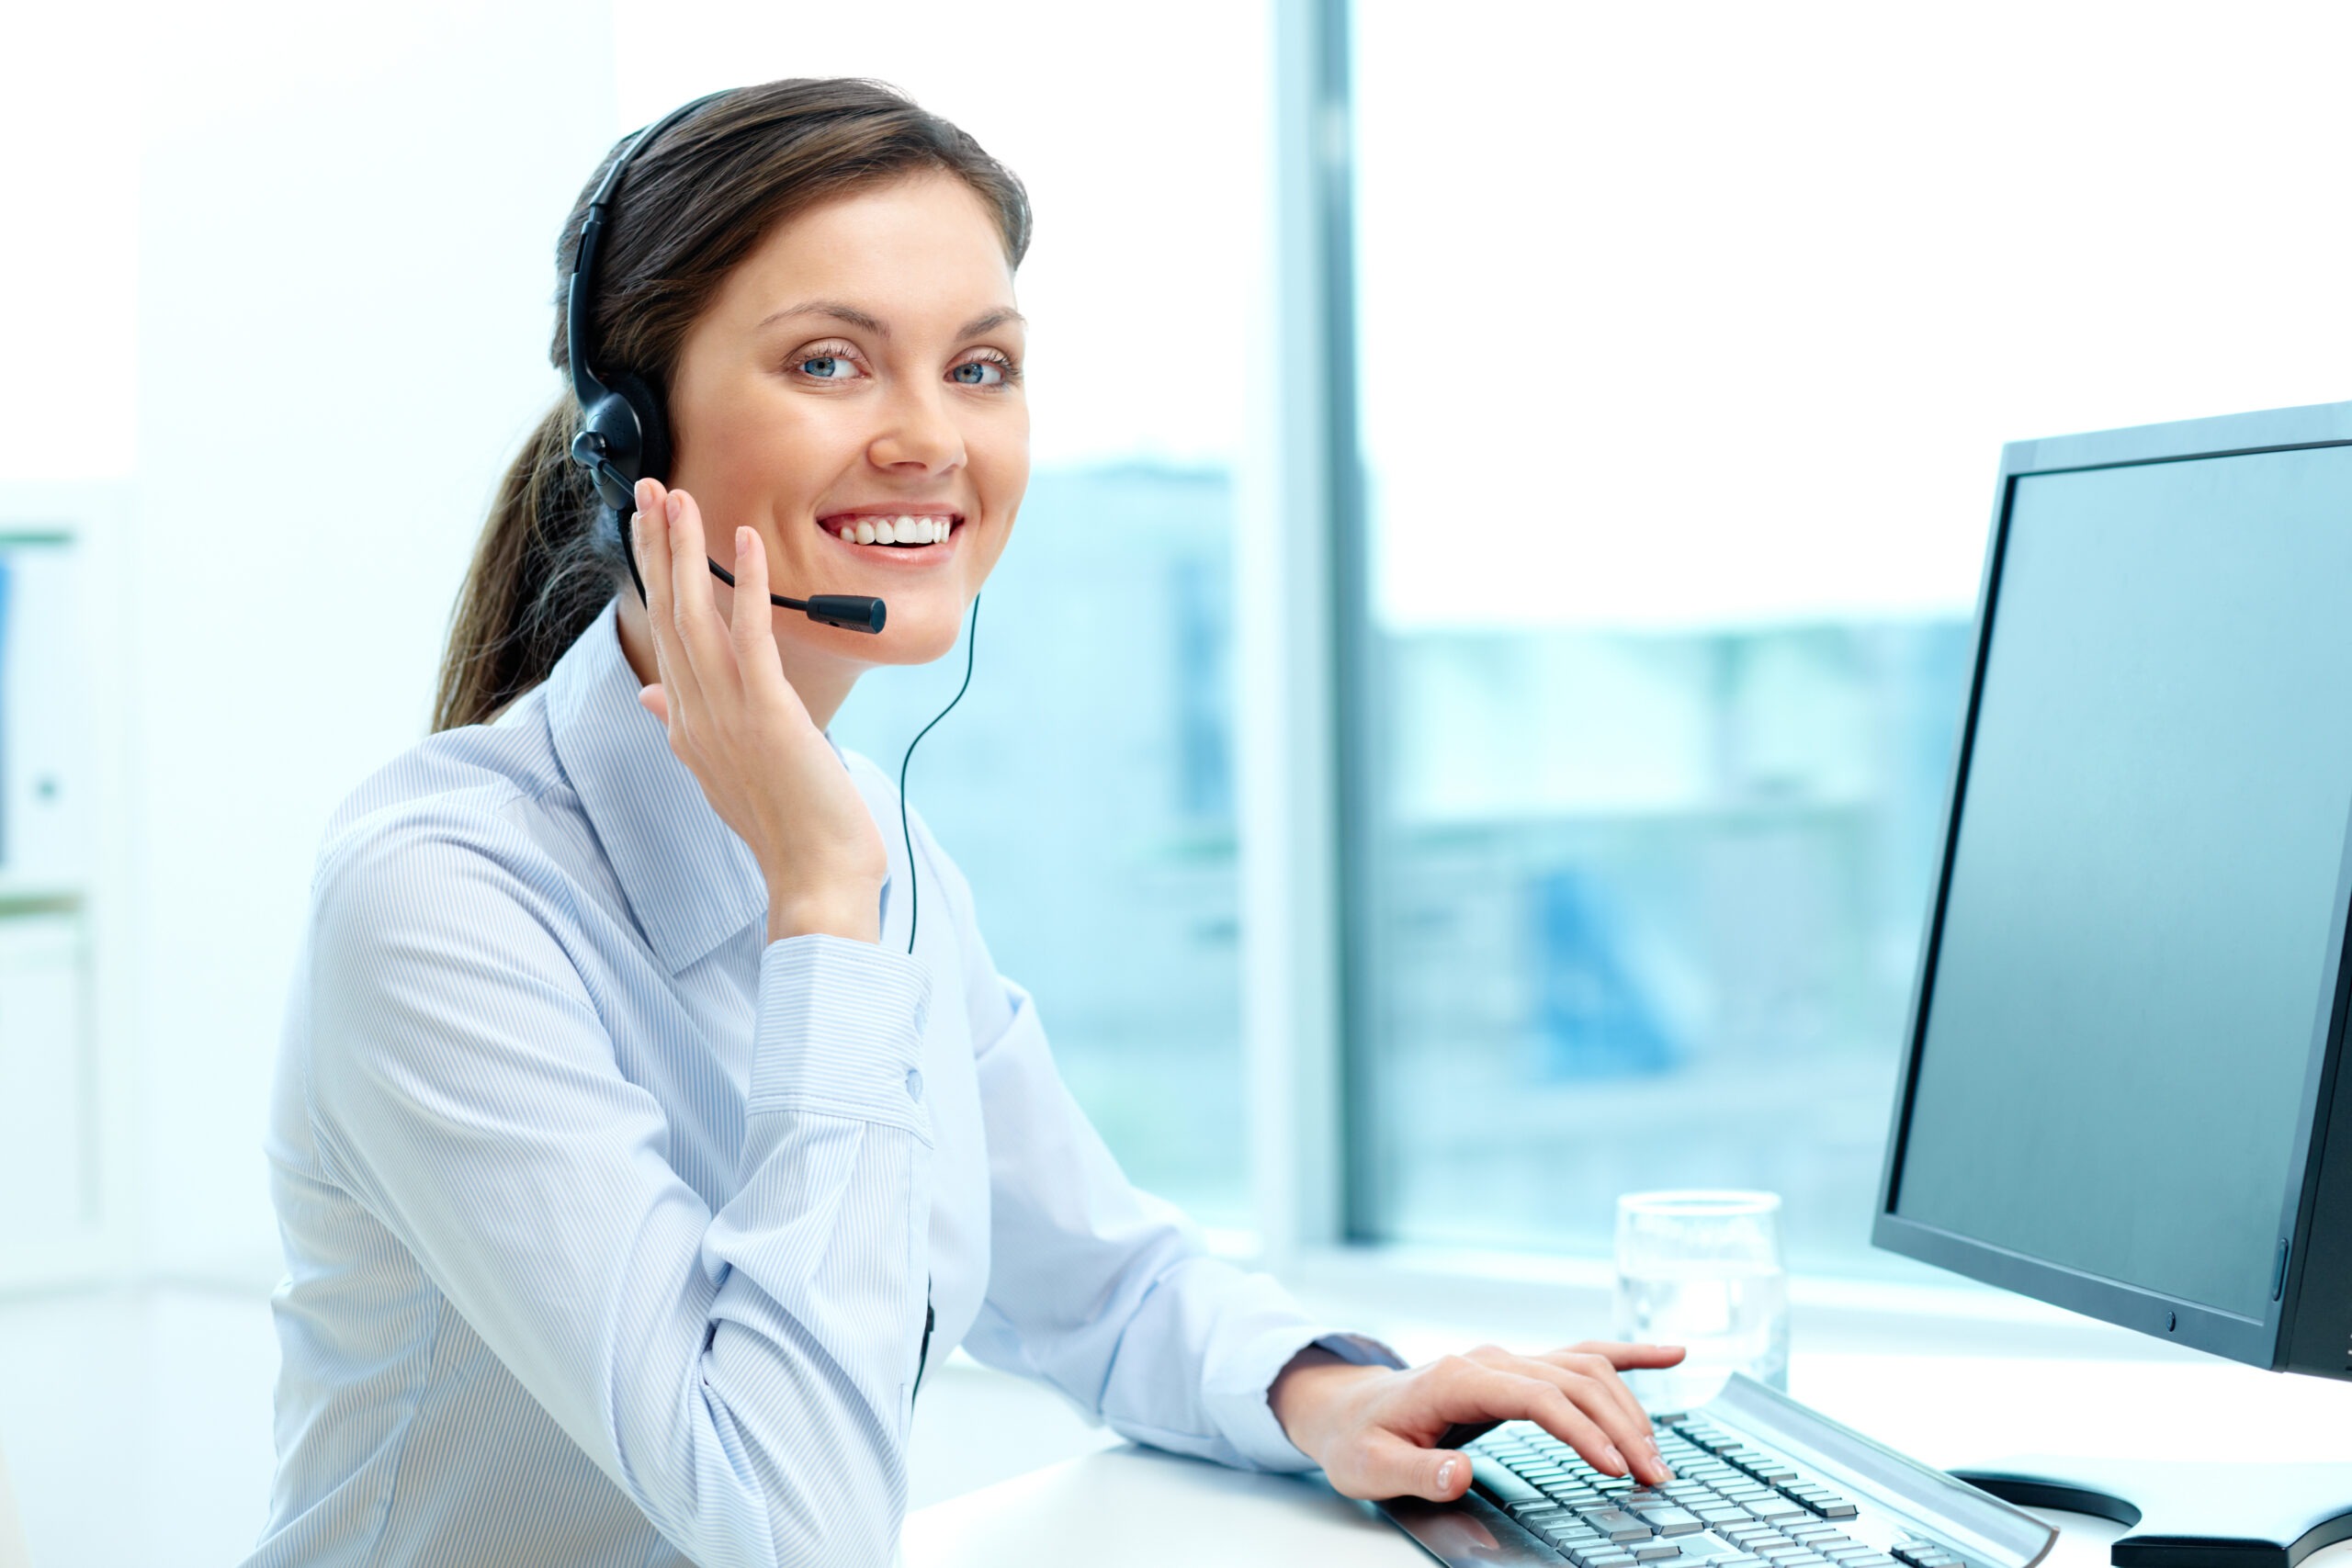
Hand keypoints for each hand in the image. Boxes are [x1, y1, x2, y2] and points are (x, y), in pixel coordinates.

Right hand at [631, 479, 887, 943]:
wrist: (814, 879)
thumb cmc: (784, 828)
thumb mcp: (723, 772)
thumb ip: (684, 729)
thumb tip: (651, 698)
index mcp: (686, 725)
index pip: (662, 634)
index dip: (651, 575)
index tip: (646, 526)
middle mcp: (694, 715)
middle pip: (665, 614)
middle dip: (654, 547)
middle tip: (646, 487)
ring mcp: (727, 714)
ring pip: (693, 617)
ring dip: (684, 552)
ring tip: (675, 496)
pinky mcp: (767, 714)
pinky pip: (751, 637)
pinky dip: (746, 587)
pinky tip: (744, 541)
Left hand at [1269, 1341, 1685, 1501]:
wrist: (1346, 1408)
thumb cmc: (1358, 1439)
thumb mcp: (1370, 1467)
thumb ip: (1414, 1471)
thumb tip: (1458, 1473)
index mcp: (1458, 1378)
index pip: (1537, 1397)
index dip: (1581, 1430)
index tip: (1614, 1468)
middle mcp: (1491, 1360)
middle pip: (1573, 1380)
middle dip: (1620, 1427)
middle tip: (1654, 1478)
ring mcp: (1509, 1360)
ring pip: (1586, 1368)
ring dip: (1629, 1407)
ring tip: (1658, 1458)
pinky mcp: (1521, 1368)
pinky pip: (1583, 1353)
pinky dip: (1629, 1354)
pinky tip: (1671, 1355)